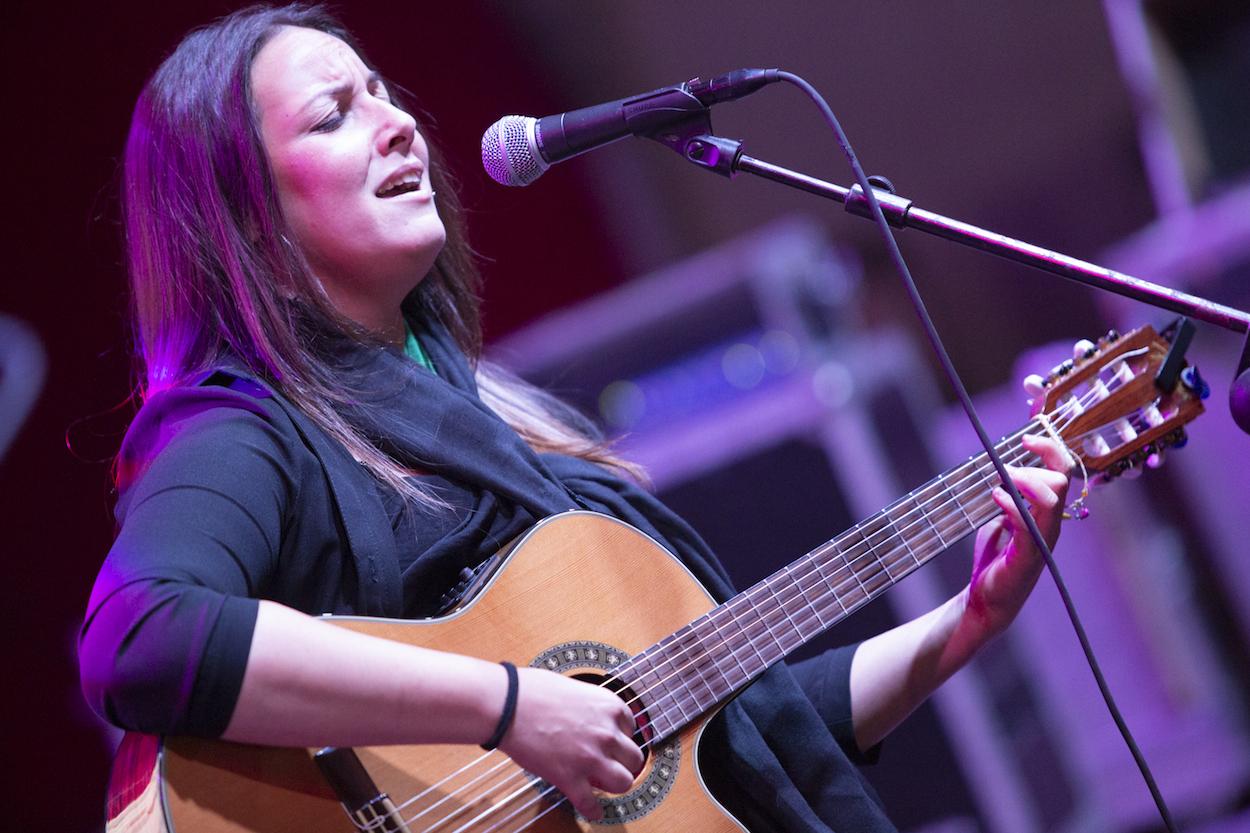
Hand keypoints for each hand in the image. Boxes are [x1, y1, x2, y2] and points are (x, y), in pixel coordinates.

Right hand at [498, 667, 643, 820]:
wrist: (507, 705)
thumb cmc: (532, 691)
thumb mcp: (574, 688)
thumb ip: (590, 705)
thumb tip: (590, 716)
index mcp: (609, 706)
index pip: (631, 728)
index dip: (619, 736)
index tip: (610, 742)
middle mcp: (607, 733)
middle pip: (634, 758)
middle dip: (623, 762)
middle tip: (610, 763)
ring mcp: (591, 757)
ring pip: (623, 782)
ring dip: (614, 784)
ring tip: (603, 783)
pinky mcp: (570, 778)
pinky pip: (591, 804)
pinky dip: (593, 810)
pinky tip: (592, 810)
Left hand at [962, 434, 1071, 641]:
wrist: (987, 599)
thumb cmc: (997, 560)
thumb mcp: (1003, 521)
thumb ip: (1009, 499)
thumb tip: (1003, 474)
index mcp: (1048, 515)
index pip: (1062, 475)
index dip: (1050, 451)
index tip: (1027, 438)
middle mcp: (1051, 526)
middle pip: (1060, 482)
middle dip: (1035, 466)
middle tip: (1006, 471)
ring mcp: (1041, 541)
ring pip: (1051, 501)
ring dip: (1026, 482)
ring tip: (1003, 481)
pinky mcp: (1027, 556)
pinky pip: (1028, 525)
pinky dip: (1012, 505)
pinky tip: (996, 496)